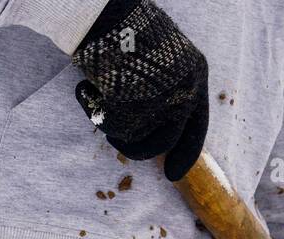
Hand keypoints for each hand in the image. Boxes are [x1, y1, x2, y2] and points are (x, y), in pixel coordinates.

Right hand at [73, 0, 209, 180]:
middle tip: (117, 140)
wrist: (106, 8)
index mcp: (196, 76)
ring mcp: (160, 99)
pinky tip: (86, 89)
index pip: (196, 128)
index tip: (172, 176)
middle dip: (138, 148)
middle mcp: (184, 90)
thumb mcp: (162, 58)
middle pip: (165, 141)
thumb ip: (166, 89)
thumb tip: (154, 128)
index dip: (184, 154)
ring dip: (114, 128)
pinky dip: (95, 112)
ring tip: (98, 100)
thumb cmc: (126, 27)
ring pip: (136, 139)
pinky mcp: (133, 104)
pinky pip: (113, 128)